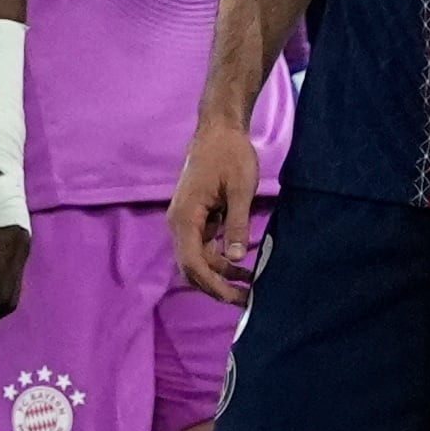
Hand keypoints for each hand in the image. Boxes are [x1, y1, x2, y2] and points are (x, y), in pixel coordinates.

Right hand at [169, 116, 264, 303]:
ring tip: (250, 286)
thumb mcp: (240, 188)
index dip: (213, 286)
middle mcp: (179, 223)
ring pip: (198, 260)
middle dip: (217, 288)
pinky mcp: (196, 218)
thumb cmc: (230, 154)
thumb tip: (235, 259)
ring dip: (221, 276)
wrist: (219, 129)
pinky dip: (221, 261)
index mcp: (185, 217)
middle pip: (192, 268)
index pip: (192, 263)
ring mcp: (186, 221)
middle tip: (246, 301)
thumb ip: (236, 223)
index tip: (236, 298)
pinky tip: (243, 267)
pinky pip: (204, 248)